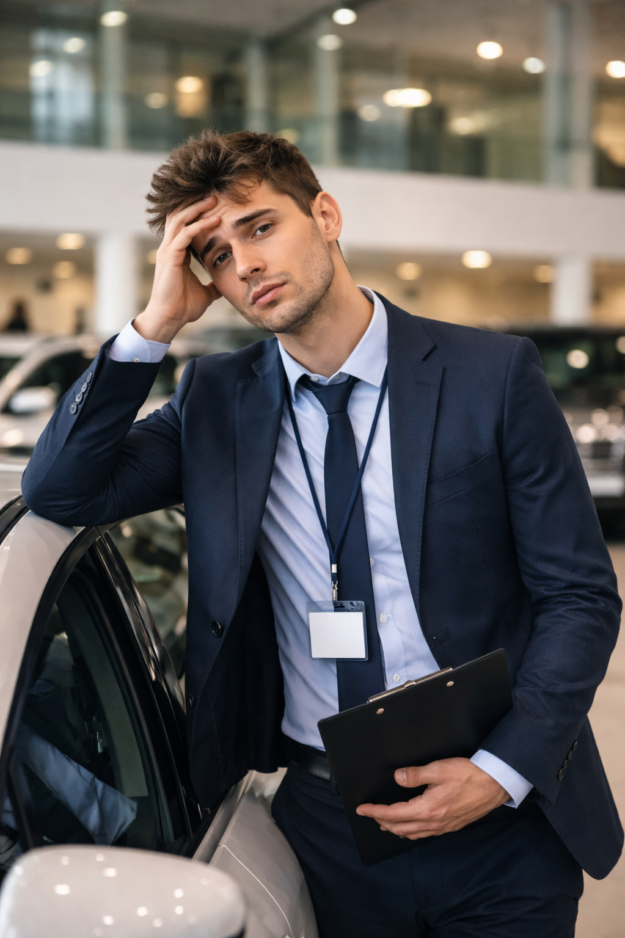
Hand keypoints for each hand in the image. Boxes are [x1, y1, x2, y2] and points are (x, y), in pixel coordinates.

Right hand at [135, 196, 222, 343]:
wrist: (170, 319)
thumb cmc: (183, 307)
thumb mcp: (205, 293)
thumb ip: (212, 285)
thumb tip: (225, 283)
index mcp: (177, 254)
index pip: (185, 226)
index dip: (198, 215)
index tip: (215, 207)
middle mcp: (170, 248)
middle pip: (180, 217)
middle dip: (196, 205)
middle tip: (215, 197)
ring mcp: (168, 251)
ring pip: (180, 220)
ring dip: (197, 209)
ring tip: (213, 201)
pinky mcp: (170, 257)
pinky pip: (184, 234)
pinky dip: (199, 225)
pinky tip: (214, 221)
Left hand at [356, 758, 508, 840]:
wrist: (495, 784)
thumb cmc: (468, 774)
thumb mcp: (439, 769)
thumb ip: (415, 775)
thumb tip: (397, 778)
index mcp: (427, 809)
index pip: (393, 814)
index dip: (375, 812)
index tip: (362, 809)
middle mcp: (433, 822)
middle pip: (400, 827)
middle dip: (382, 821)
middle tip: (370, 815)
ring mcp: (443, 826)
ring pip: (412, 834)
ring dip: (396, 829)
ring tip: (385, 824)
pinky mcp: (451, 825)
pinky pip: (425, 834)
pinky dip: (412, 832)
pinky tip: (411, 827)